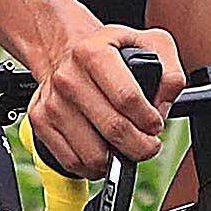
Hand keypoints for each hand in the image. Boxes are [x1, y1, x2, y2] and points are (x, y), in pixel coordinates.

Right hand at [24, 16, 175, 179]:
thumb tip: (163, 107)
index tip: (156, 125)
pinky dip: (93, 167)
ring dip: (116, 160)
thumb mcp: (149, 43)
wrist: (64, 48)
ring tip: (125, 147)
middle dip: (141, 146)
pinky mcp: (41, 121)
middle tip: (148, 144)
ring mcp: (52, 102)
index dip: (149, 120)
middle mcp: (68, 77)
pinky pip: (71, 162)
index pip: (127, 99)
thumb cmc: (109, 50)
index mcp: (93, 53)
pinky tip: (103, 151)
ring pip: (92, 154)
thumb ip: (169, 72)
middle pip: (113, 129)